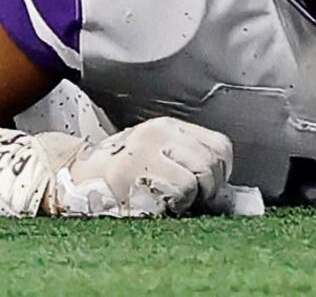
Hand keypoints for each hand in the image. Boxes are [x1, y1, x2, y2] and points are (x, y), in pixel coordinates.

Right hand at [47, 118, 238, 217]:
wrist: (74, 178)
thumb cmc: (122, 171)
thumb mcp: (156, 151)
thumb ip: (186, 157)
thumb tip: (223, 183)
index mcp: (168, 127)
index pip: (218, 144)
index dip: (223, 169)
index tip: (213, 185)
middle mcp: (157, 133)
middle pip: (210, 161)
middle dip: (211, 186)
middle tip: (198, 199)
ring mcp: (142, 152)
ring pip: (195, 177)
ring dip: (193, 197)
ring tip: (178, 202)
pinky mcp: (128, 173)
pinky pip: (175, 190)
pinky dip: (178, 204)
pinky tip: (163, 206)